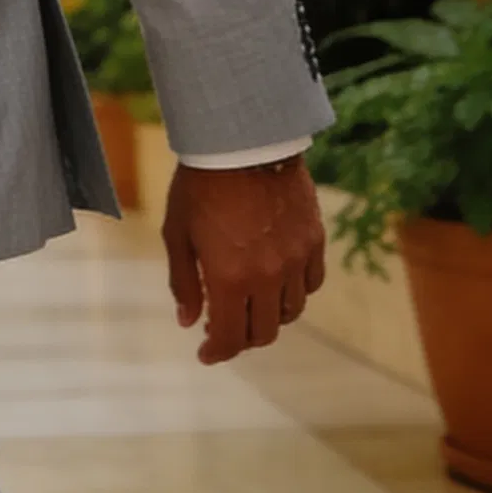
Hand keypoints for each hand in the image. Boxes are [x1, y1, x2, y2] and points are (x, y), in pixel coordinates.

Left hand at [163, 157, 325, 363]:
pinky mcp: (314, 240)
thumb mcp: (177, 232)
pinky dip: (295, 290)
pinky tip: (278, 280)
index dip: (217, 352)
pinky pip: (311, 282)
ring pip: (290, 310)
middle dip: (242, 337)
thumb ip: (183, 281)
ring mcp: (296, 259)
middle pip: (264, 331)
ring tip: (250, 302)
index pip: (231, 337)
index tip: (206, 353)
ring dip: (269, 316)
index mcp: (229, 278)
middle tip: (224, 326)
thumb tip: (188, 322)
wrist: (243, 140)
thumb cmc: (200, 184)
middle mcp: (268, 276)